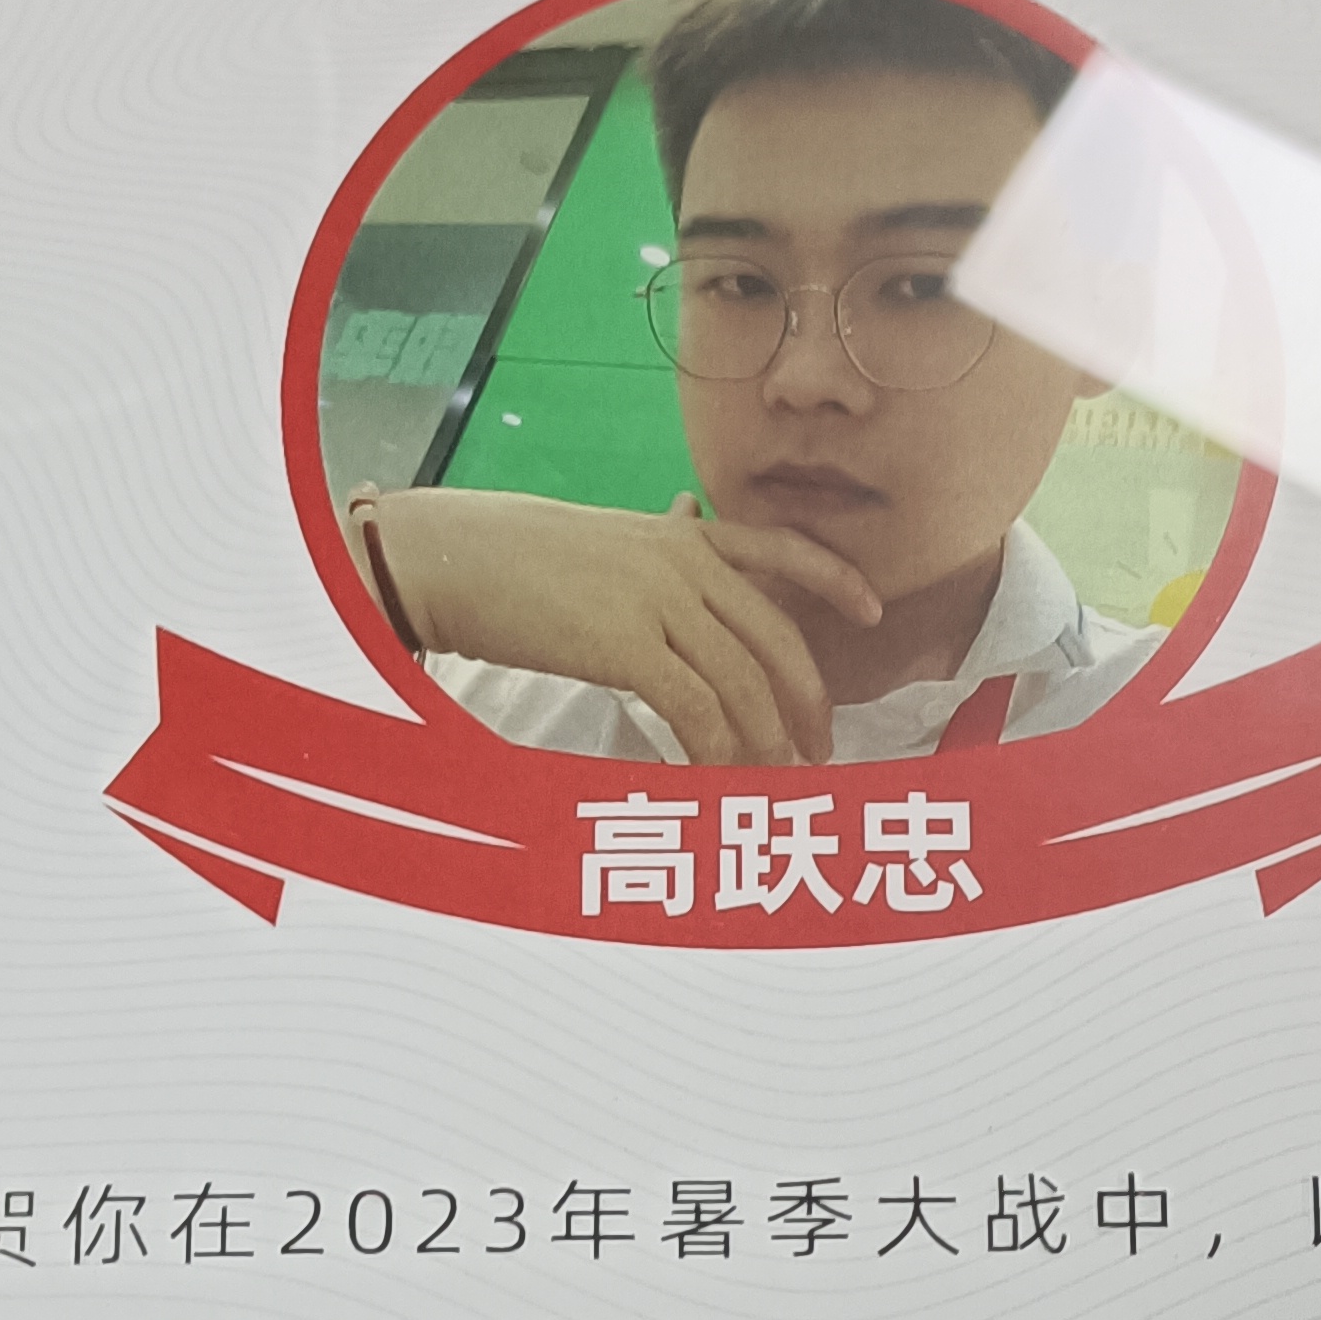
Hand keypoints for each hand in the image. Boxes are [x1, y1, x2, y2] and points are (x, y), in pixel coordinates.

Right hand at [356, 487, 882, 764]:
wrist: (449, 557)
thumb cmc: (510, 559)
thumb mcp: (598, 544)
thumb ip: (653, 555)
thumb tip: (686, 531)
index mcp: (680, 537)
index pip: (780, 550)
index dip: (835, 578)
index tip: (871, 610)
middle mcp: (682, 562)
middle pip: (774, 640)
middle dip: (806, 705)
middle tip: (817, 756)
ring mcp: (658, 601)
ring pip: (741, 685)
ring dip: (763, 747)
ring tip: (770, 789)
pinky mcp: (626, 645)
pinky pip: (696, 711)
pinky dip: (714, 756)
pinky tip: (712, 784)